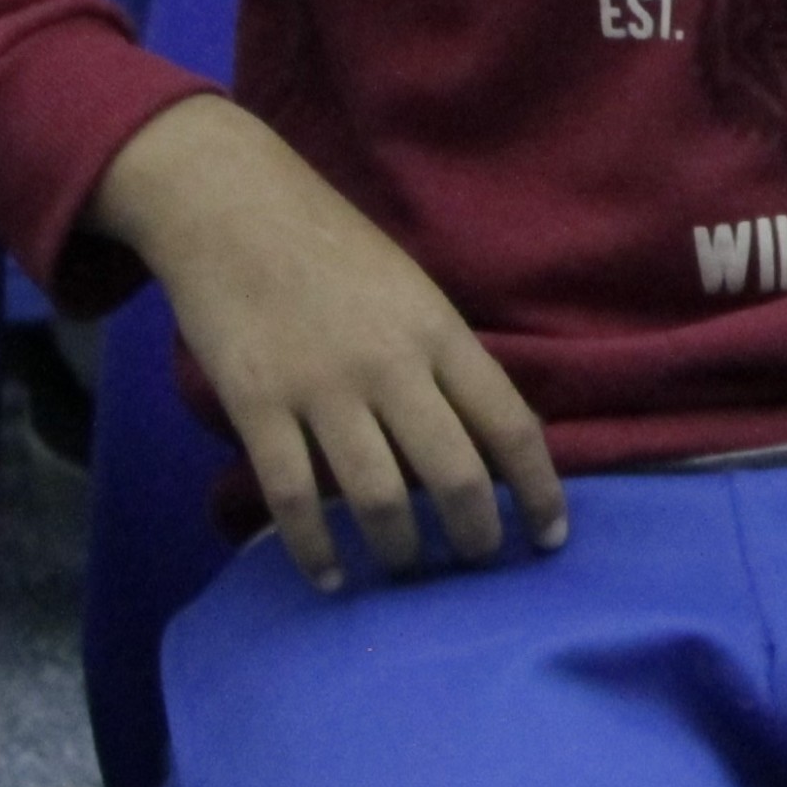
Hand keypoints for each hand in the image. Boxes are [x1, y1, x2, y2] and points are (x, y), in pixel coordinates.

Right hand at [86, 99, 567, 591]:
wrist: (234, 209)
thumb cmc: (332, 249)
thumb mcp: (414, 292)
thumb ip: (445, 361)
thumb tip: (485, 439)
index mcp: (440, 333)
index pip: (510, 425)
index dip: (539, 489)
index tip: (552, 536)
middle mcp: (391, 366)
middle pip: (453, 473)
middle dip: (475, 534)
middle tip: (479, 563)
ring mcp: (323, 390)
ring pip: (378, 497)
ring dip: (401, 550)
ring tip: (409, 571)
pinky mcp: (258, 408)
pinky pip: (293, 498)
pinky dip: (315, 549)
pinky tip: (331, 577)